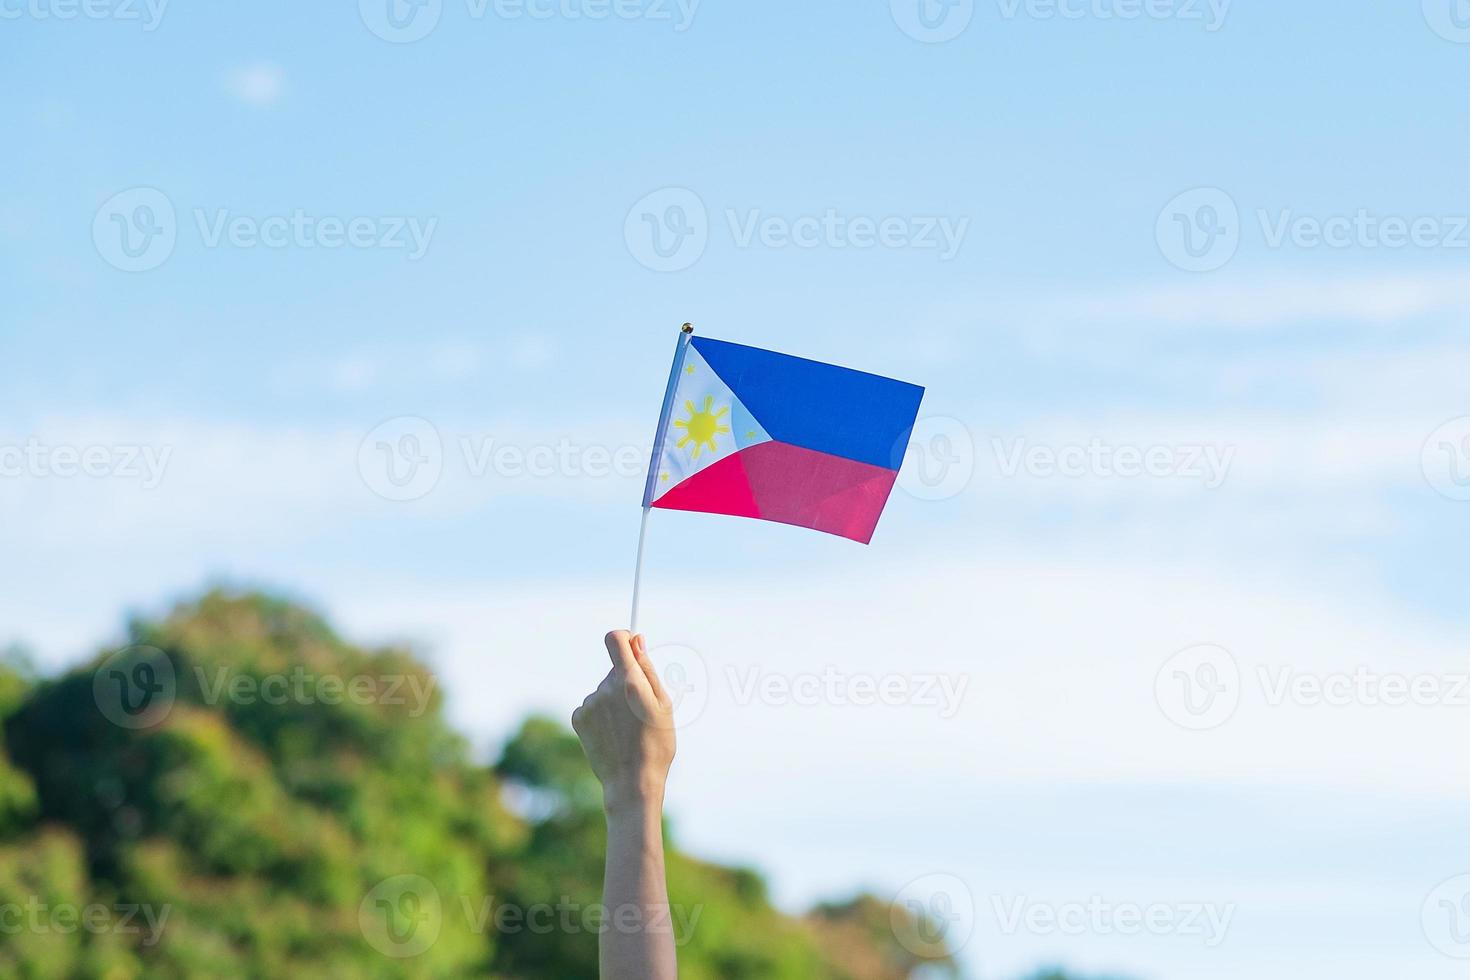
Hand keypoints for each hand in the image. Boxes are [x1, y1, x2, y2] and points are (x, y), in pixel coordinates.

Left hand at [572, 630, 675, 813]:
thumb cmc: (656, 744)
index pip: (615, 640)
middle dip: (626, 680)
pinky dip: (601, 714)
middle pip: (614, 669)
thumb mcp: (663, 705)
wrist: (632, 782)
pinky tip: (612, 733)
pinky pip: (592, 705)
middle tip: (640, 709)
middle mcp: (604, 689)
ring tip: (627, 728)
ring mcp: (589, 704)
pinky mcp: (578, 718)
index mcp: (628, 682)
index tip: (631, 645)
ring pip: (604, 690)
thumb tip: (637, 641)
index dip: (623, 637)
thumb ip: (648, 670)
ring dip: (614, 700)